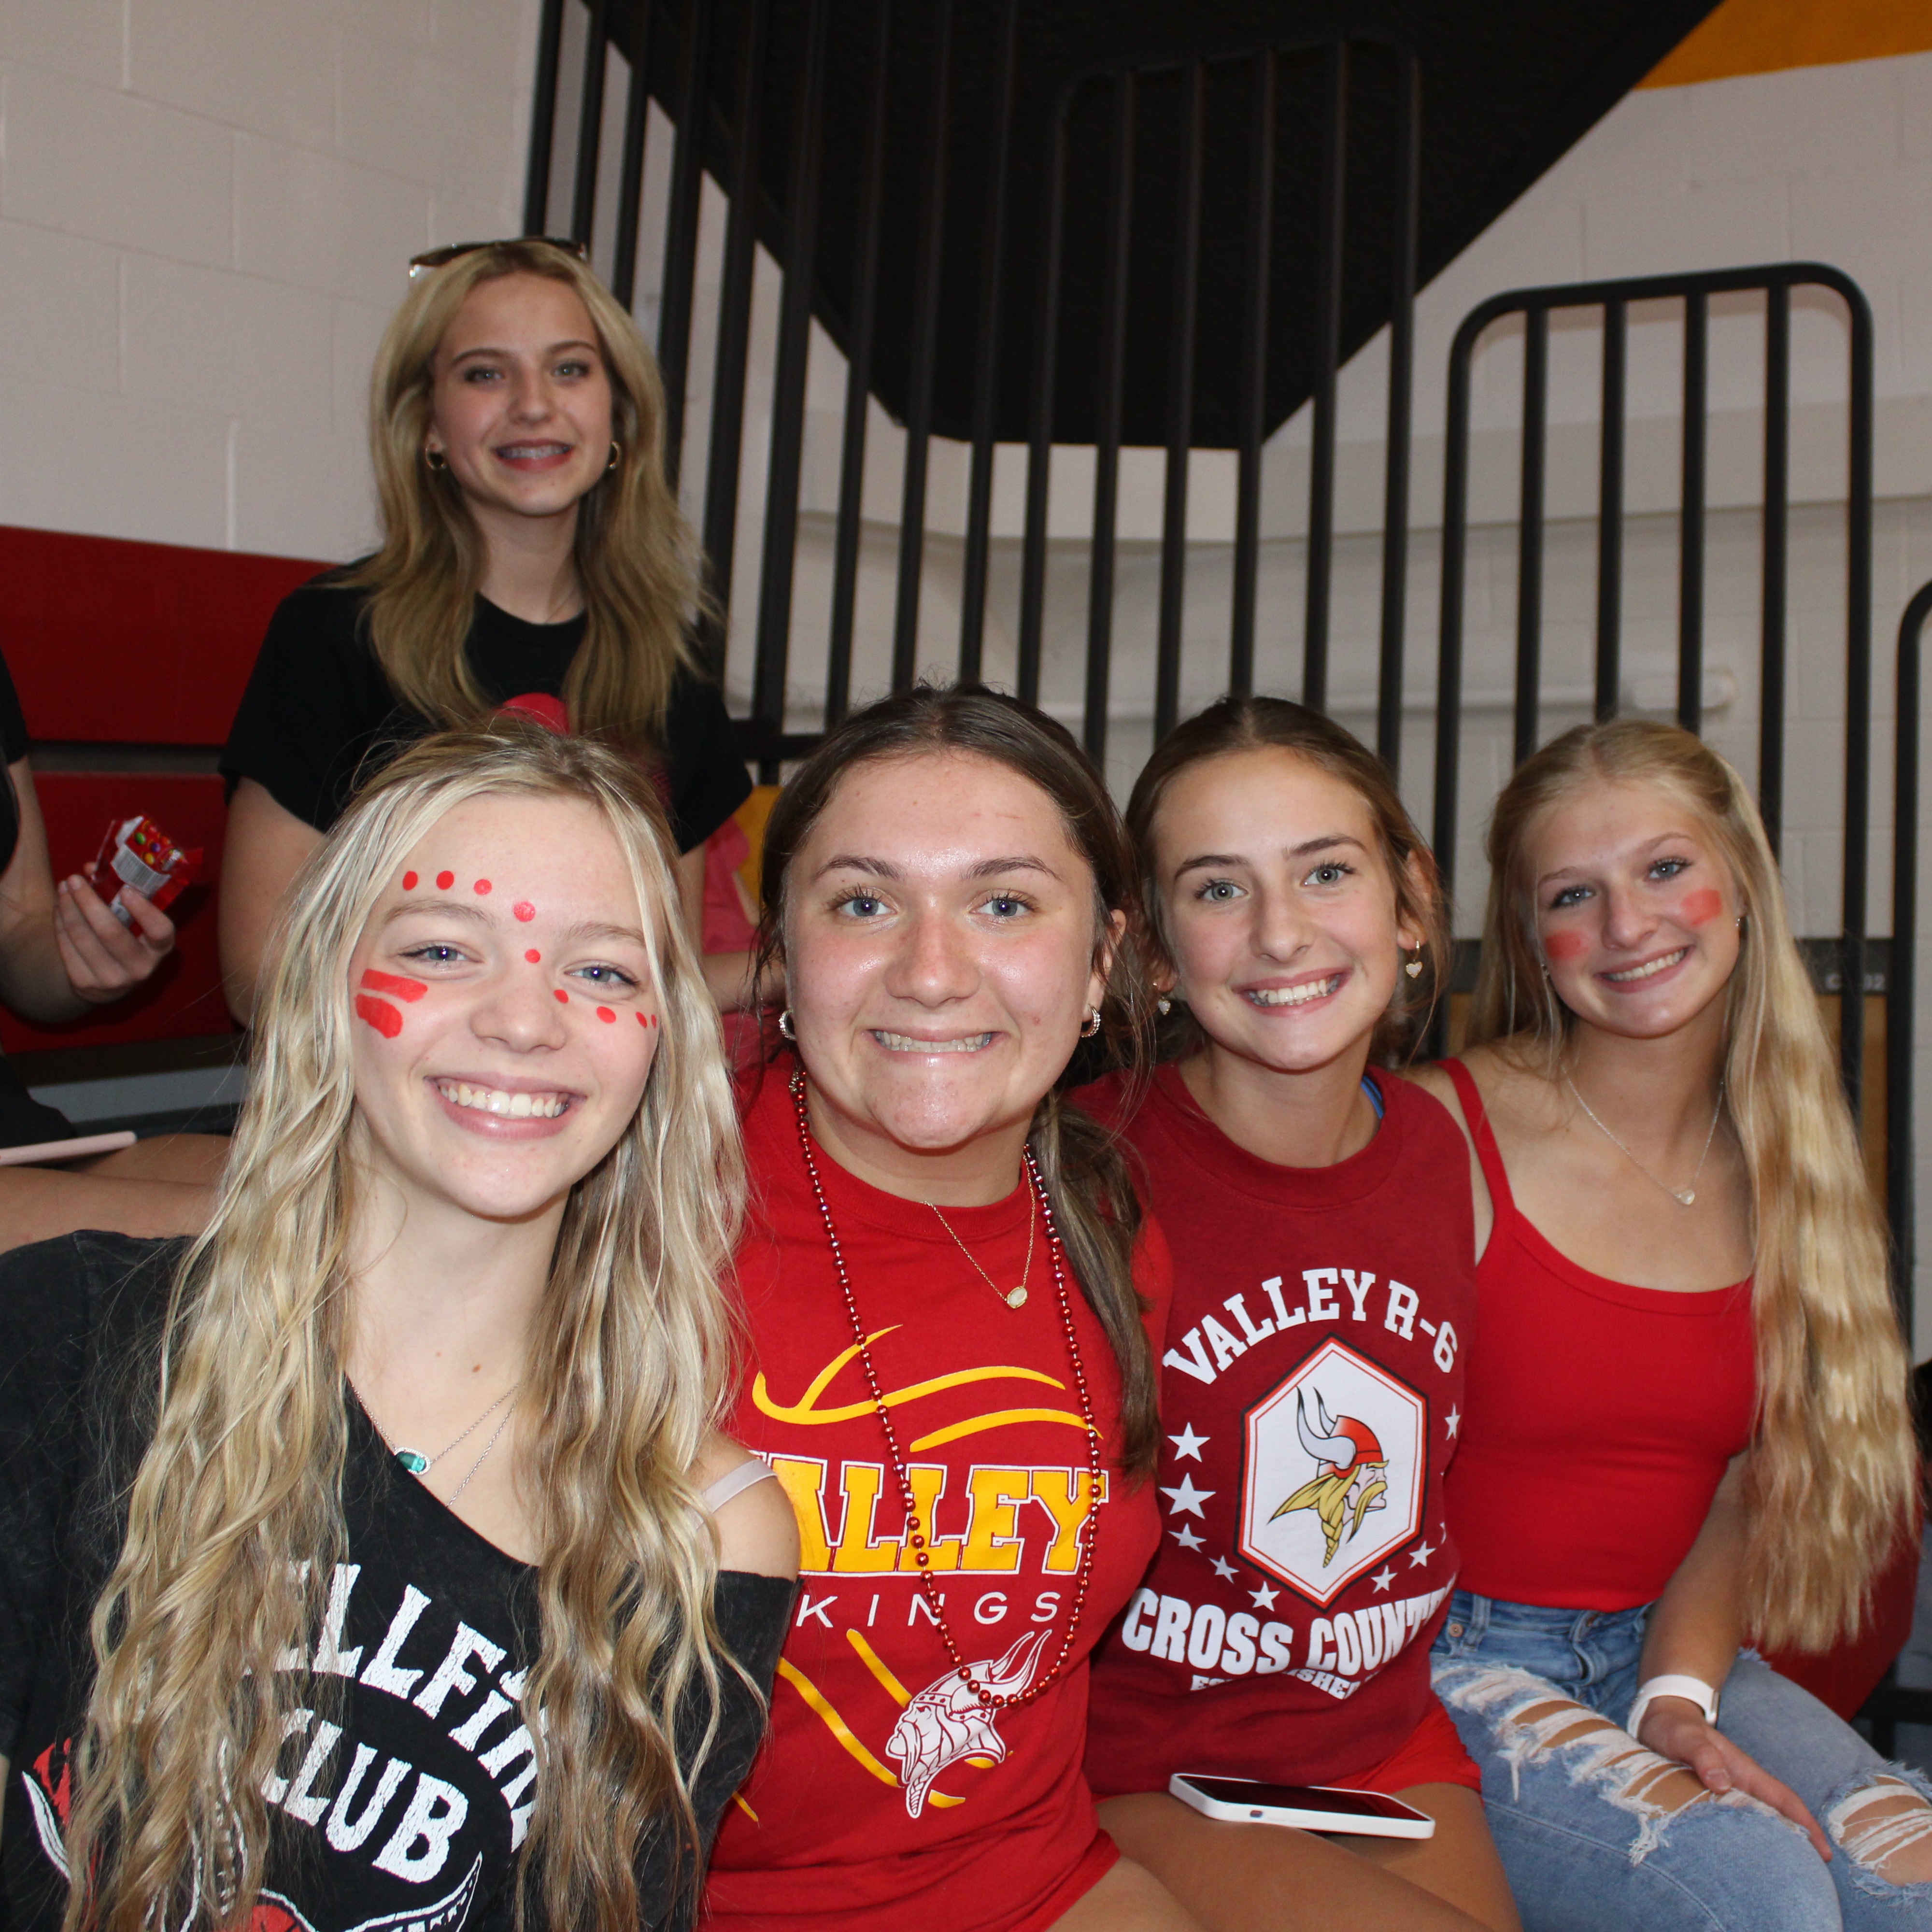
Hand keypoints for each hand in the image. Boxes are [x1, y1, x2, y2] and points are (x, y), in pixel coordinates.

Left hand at [54, 874, 174, 1001]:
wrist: (109, 986)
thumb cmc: (126, 941)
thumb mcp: (135, 924)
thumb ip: (121, 896)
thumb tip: (90, 868)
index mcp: (159, 949)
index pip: (160, 931)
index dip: (145, 911)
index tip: (126, 890)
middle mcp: (140, 967)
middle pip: (111, 932)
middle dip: (88, 901)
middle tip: (74, 879)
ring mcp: (112, 979)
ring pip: (83, 937)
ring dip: (68, 908)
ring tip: (63, 888)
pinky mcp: (85, 984)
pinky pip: (67, 947)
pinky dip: (60, 922)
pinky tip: (59, 907)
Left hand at [1636, 1696, 1829, 1859]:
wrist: (1658, 1717)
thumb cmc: (1673, 1727)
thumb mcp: (1684, 1738)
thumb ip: (1702, 1756)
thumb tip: (1722, 1784)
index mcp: (1743, 1770)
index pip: (1783, 1799)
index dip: (1805, 1823)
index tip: (1824, 1851)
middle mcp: (1742, 1783)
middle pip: (1779, 1816)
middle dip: (1800, 1842)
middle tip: (1813, 1877)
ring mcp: (1730, 1791)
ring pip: (1760, 1822)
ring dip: (1776, 1844)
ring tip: (1786, 1875)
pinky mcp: (1714, 1798)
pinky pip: (1738, 1822)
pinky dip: (1749, 1839)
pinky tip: (1748, 1860)